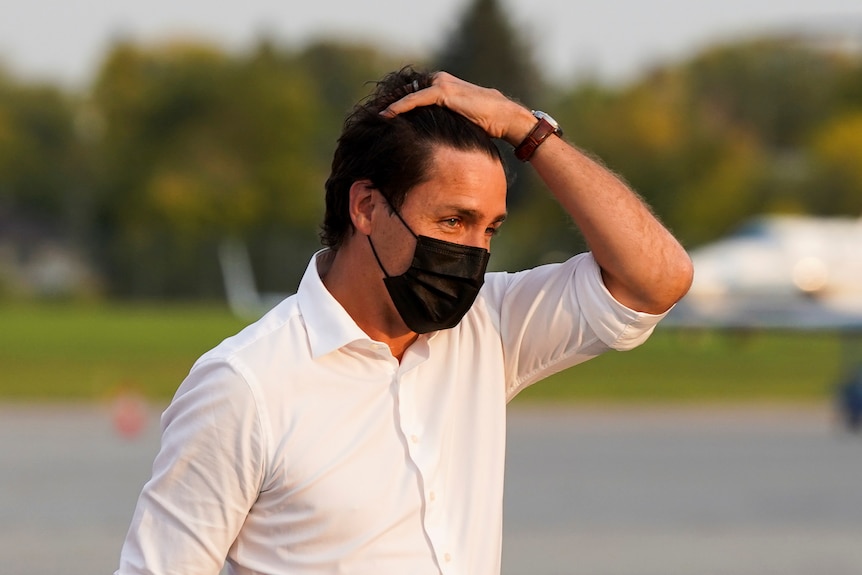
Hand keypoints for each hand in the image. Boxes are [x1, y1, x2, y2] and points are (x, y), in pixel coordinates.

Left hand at [379, 72, 535, 146]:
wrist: (504, 117)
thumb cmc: (486, 124)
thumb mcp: (459, 123)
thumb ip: (443, 123)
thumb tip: (430, 141)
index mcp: (441, 87)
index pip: (412, 94)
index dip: (396, 106)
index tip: (380, 118)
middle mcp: (439, 81)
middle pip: (405, 91)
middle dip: (389, 104)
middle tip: (370, 118)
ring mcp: (441, 84)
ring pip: (407, 93)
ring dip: (390, 105)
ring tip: (373, 117)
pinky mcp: (443, 91)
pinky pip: (414, 99)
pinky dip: (399, 107)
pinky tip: (386, 115)